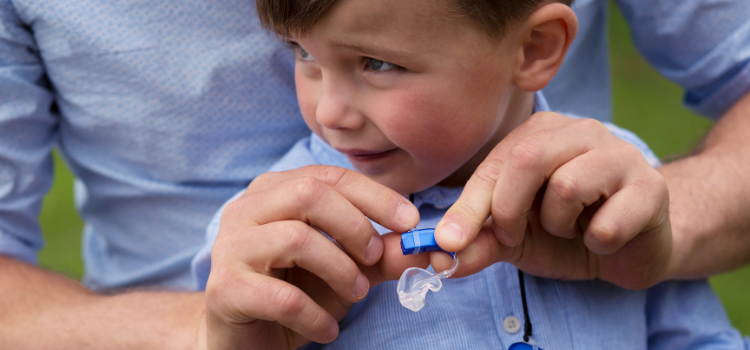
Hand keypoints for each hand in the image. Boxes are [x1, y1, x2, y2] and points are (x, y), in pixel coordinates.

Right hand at [202, 165, 424, 349]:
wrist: (244, 339)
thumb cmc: (294, 291)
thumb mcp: (345, 268)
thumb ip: (379, 255)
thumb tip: (425, 247)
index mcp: (274, 191)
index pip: (329, 176)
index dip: (375, 195)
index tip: (410, 220)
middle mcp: (246, 209)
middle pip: (308, 194)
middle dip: (354, 225)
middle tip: (374, 257)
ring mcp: (231, 247)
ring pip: (296, 239)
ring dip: (340, 270)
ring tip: (357, 294)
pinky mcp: (225, 289)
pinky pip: (282, 297)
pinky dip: (316, 316)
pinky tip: (327, 330)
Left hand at [432, 112, 671, 289]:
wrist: (631, 249)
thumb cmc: (567, 231)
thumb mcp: (514, 238)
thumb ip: (478, 241)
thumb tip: (437, 256)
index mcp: (540, 133)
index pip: (495, 163)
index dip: (469, 208)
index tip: (449, 243)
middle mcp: (580, 131)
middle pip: (527, 158)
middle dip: (510, 210)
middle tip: (517, 237)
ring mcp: (620, 154)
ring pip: (568, 186)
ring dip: (559, 225)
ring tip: (572, 228)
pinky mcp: (652, 187)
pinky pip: (609, 223)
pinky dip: (597, 243)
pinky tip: (604, 238)